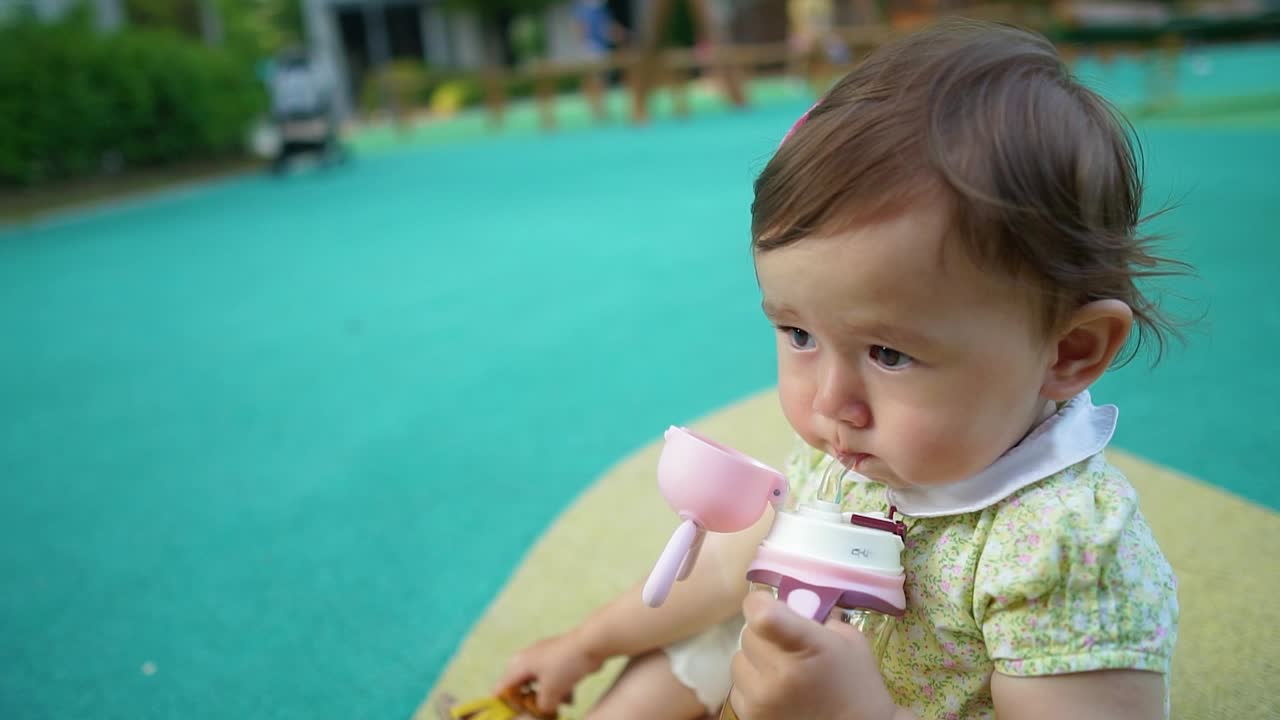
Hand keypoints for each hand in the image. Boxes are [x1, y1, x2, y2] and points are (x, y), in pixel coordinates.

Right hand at [497, 629, 604, 714]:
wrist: (590, 644)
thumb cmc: (565, 666)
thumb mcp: (551, 693)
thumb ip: (542, 706)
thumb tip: (543, 710)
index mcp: (519, 665)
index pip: (503, 687)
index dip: (505, 703)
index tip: (514, 714)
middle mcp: (527, 659)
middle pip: (521, 686)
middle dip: (530, 701)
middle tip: (538, 711)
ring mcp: (543, 657)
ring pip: (539, 683)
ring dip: (548, 696)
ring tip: (561, 705)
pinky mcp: (558, 658)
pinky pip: (553, 677)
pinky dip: (558, 688)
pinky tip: (570, 698)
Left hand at [728, 592, 900, 719]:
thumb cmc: (855, 684)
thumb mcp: (849, 640)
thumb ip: (818, 618)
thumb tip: (793, 602)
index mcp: (807, 647)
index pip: (762, 615)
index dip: (759, 603)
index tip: (768, 604)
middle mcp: (780, 674)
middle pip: (748, 633)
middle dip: (764, 634)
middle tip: (785, 645)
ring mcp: (762, 699)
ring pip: (739, 659)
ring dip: (756, 660)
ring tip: (781, 671)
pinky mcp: (751, 717)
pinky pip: (738, 687)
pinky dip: (753, 686)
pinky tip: (776, 692)